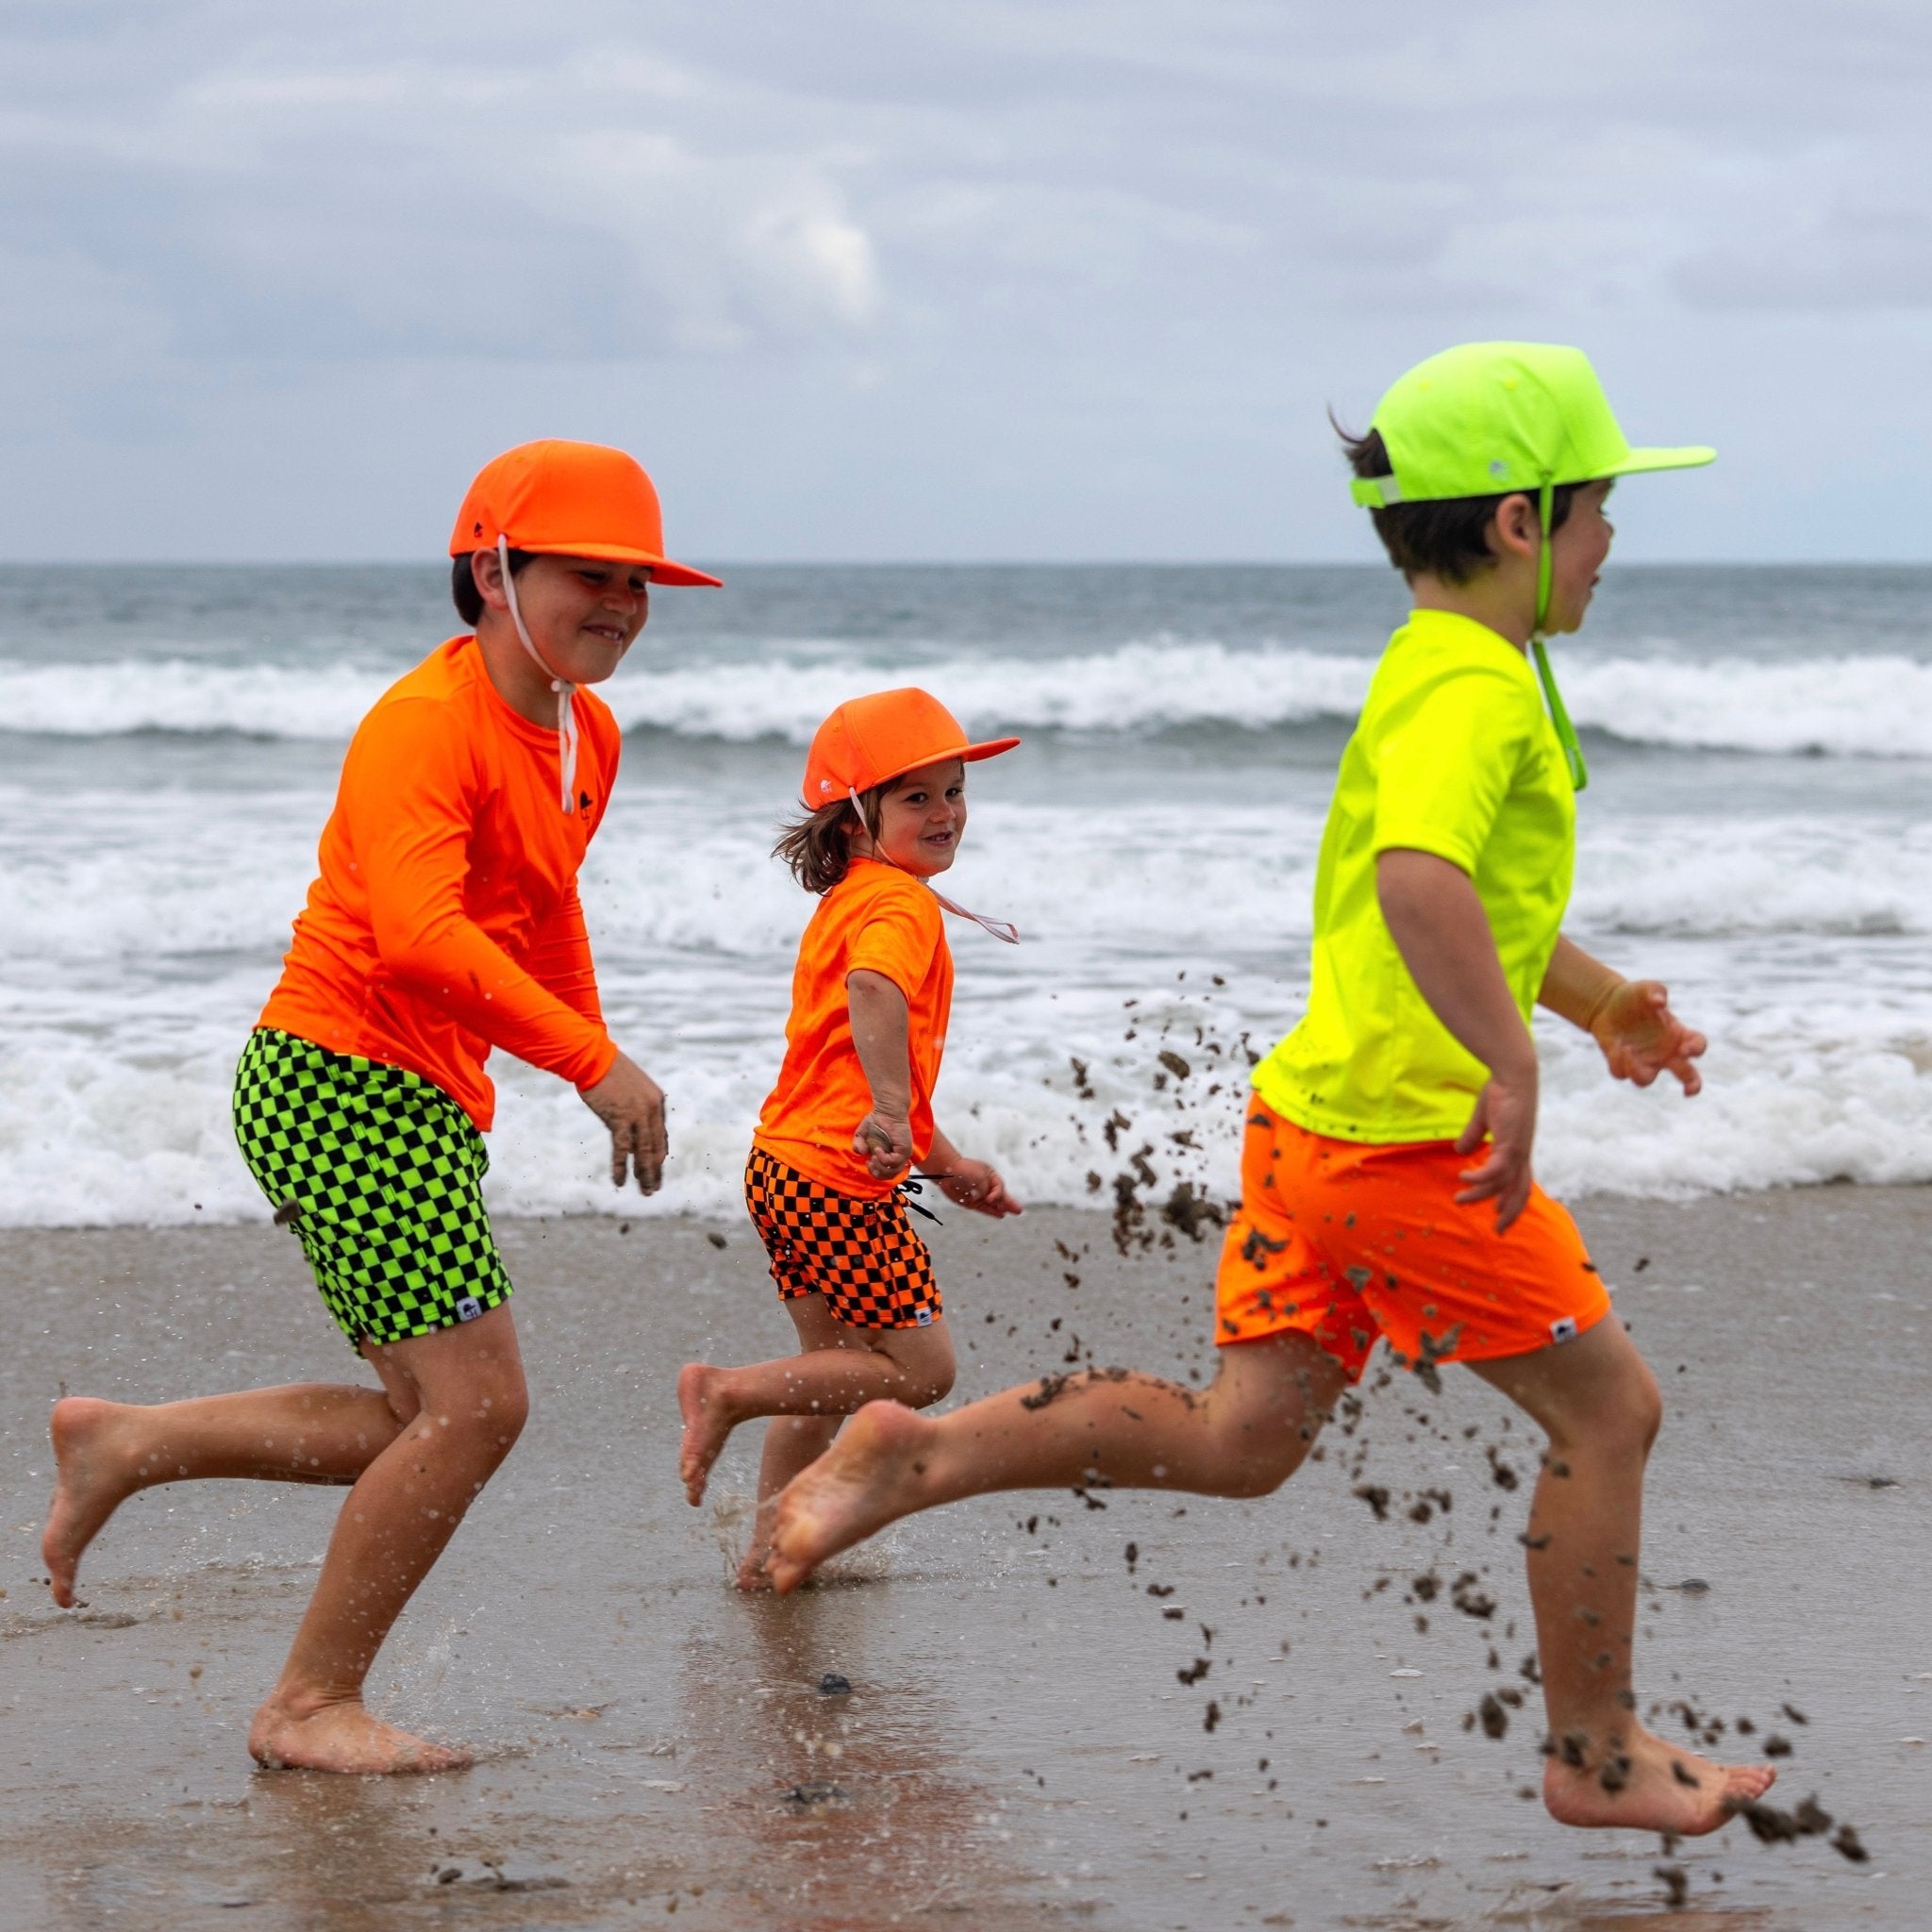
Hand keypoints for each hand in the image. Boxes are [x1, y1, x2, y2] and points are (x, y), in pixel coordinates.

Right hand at [581, 1051, 667, 1193]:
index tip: (657, 1169)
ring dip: (645, 1174)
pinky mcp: (620, 1118)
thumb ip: (634, 1109)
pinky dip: (622, 1167)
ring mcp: (637, 1114)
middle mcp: (652, 1109)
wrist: (593, 1057)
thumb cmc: (607, 1071)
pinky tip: (619, 1181)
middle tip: (654, 1188)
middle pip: (657, 1146)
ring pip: (645, 1151)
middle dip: (655, 1170)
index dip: (659, 1154)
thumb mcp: (628, 1089)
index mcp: (657, 1101)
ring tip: (646, 1191)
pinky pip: (623, 1149)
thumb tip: (631, 1130)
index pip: (661, 1135)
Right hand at [852, 1106, 914, 1179]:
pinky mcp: (905, 1149)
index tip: (868, 1162)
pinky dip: (883, 1158)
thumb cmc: (876, 1121)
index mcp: (891, 1157)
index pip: (886, 1174)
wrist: (887, 1110)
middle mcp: (899, 1157)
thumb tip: (861, 1153)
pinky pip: (893, 1161)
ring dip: (879, 1166)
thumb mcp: (862, 1135)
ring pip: (892, 1172)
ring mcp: (903, 1154)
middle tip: (870, 1162)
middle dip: (876, 1172)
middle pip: (889, 1176)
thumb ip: (858, 1145)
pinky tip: (877, 1150)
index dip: (875, 1172)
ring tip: (873, 1157)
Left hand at [930, 1158, 1022, 1218]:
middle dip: (1009, 1203)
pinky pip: (985, 1209)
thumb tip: (989, 1201)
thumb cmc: (964, 1171)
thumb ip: (988, 1190)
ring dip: (1003, 1208)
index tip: (989, 1199)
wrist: (946, 1172)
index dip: (997, 1194)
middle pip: (1000, 1196)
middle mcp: (986, 1185)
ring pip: (994, 1204)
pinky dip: (993, 1212)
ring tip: (1015, 1212)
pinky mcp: (972, 1202)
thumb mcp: (980, 1178)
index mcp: (990, 1175)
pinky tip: (1001, 1215)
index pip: (999, 1187)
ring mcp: (980, 1194)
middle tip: (1019, 1210)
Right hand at [1454, 1059, 1537, 1233]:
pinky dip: (1480, 1178)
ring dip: (1480, 1195)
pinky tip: (1463, 1177)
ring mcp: (1517, 1151)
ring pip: (1502, 1184)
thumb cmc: (1501, 1091)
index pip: (1520, 1183)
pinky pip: (1494, 1170)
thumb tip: (1460, 1151)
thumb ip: (1473, 1136)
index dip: (1512, 1201)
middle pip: (1520, 1192)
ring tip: (1459, 1199)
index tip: (1499, 1216)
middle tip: (1497, 1230)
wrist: (1514, 1075)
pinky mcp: (1510, 1144)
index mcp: (1519, 1150)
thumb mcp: (1483, 1119)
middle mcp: (1522, 1155)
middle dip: (1510, 1213)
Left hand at [1589, 979, 1704, 1094]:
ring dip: (1638, 1070)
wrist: (1608, 1004)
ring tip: (1628, 1049)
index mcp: (1678, 1034)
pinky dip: (1619, 1064)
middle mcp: (1665, 1052)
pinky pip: (1621, 1073)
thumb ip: (1655, 991)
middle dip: (1692, 1085)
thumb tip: (1659, 1002)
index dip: (1696, 1049)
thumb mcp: (1646, 988)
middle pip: (1687, 1075)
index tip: (1686, 1049)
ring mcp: (1644, 1060)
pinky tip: (1616, 1047)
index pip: (1698, 1045)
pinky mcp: (1622, 1063)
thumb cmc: (1635, 996)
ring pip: (1646, 1080)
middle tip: (1689, 1091)